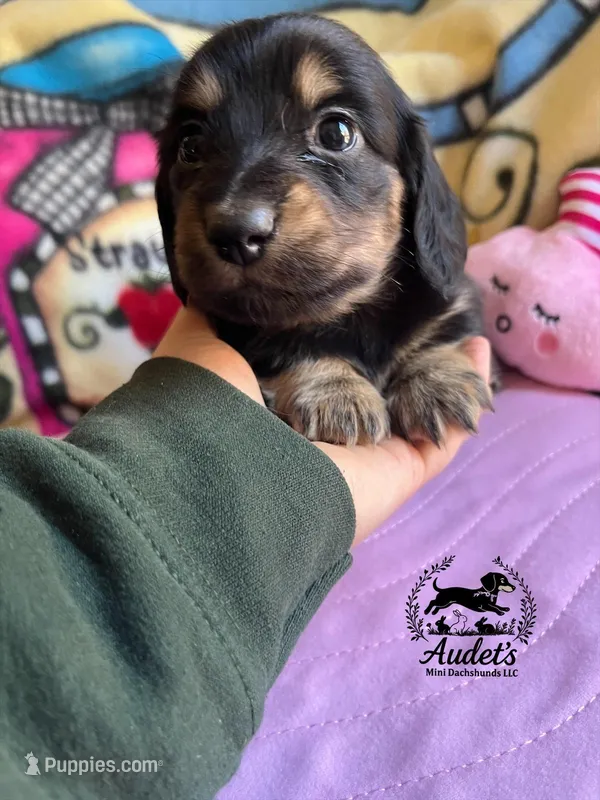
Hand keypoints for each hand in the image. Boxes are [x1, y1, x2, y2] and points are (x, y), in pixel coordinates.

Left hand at [155, 307, 491, 546]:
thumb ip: (213, 319)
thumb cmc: (206, 409)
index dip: (349, 338)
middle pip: (375, 393)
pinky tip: (479, 350)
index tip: (372, 302)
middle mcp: (322, 435)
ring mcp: (364, 459)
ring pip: (414, 412)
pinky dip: (463, 394)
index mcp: (277, 408)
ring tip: (463, 327)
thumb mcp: (196, 347)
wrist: (222, 480)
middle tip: (428, 316)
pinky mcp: (397, 474)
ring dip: (439, 373)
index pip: (323, 370)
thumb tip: (222, 288)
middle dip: (400, 359)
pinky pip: (443, 437)